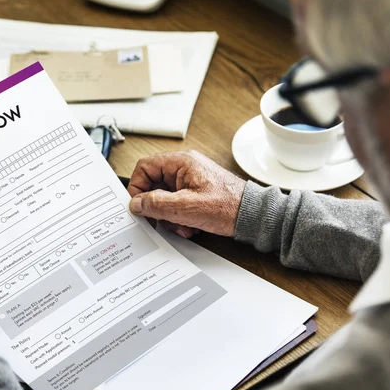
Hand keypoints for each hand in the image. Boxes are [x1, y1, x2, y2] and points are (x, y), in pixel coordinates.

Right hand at [128, 151, 245, 237]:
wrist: (253, 216)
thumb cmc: (229, 206)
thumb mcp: (186, 208)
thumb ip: (157, 204)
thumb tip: (136, 203)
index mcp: (181, 162)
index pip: (145, 167)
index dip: (137, 187)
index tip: (139, 206)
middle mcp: (185, 168)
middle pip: (154, 185)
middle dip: (157, 208)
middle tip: (162, 221)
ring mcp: (191, 180)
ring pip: (165, 197)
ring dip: (170, 216)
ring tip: (183, 226)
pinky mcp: (197, 192)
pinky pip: (177, 203)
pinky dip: (180, 217)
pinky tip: (190, 226)